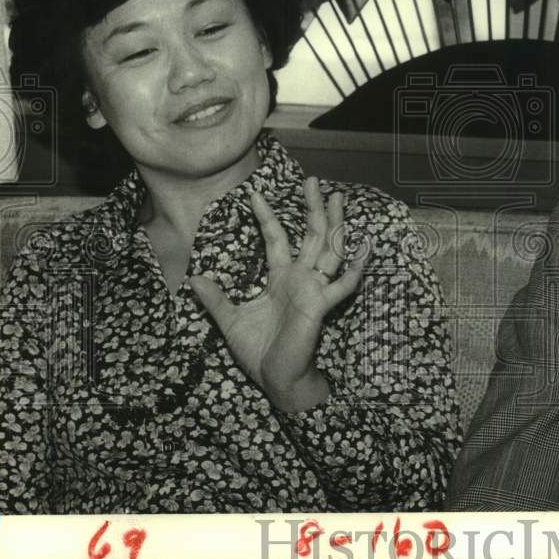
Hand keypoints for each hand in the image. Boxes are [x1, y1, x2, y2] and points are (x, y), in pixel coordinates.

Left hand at [190, 177, 365, 412]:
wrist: (275, 378)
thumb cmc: (258, 351)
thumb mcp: (230, 320)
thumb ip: (215, 299)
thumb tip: (193, 278)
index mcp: (281, 278)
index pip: (276, 239)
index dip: (267, 217)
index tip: (254, 194)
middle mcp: (301, 278)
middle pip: (311, 236)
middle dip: (312, 208)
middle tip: (312, 181)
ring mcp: (314, 290)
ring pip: (329, 250)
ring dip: (335, 225)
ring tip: (337, 199)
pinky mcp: (321, 306)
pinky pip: (342, 285)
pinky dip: (355, 269)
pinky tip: (365, 250)